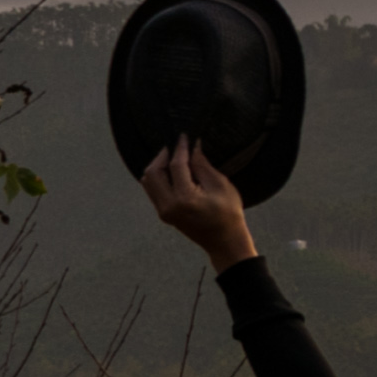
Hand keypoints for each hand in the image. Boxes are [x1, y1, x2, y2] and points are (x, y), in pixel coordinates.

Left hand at [141, 134, 258, 269]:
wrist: (224, 241)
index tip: (184, 136)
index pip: (175, 166)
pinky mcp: (163, 213)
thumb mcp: (221, 186)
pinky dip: (158, 176)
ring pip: (148, 181)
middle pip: (153, 173)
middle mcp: (168, 205)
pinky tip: (171, 170)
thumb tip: (193, 147)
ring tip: (173, 156)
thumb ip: (203, 166)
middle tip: (176, 145)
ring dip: (158, 166)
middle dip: (163, 155)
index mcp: (184, 198)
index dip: (180, 148)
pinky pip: (153, 190)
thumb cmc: (228, 214)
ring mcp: (163, 211)